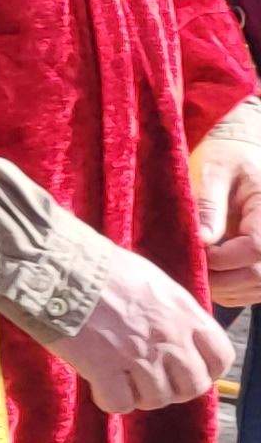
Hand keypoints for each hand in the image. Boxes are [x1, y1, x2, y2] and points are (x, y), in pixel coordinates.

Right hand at [38, 244, 234, 414]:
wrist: (57, 265)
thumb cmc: (98, 266)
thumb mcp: (151, 281)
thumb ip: (170, 311)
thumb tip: (173, 331)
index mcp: (184, 312)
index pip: (221, 357)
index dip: (207, 370)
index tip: (189, 370)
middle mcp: (169, 337)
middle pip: (193, 386)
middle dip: (174, 388)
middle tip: (151, 379)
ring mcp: (138, 355)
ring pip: (157, 399)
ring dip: (140, 395)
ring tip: (121, 380)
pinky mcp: (104, 368)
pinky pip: (120, 403)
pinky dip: (110, 399)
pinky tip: (99, 384)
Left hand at [195, 128, 260, 305]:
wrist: (243, 152)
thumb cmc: (227, 157)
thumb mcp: (214, 171)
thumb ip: (210, 205)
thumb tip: (203, 240)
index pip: (255, 249)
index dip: (220, 259)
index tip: (195, 251)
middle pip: (259, 275)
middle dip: (220, 280)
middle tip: (189, 270)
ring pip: (259, 287)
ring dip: (227, 289)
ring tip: (198, 273)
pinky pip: (258, 288)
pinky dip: (234, 290)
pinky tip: (212, 277)